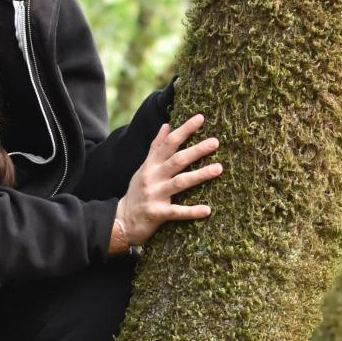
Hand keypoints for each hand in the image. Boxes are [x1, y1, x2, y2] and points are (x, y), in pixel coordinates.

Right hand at [115, 114, 220, 246]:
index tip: (200, 118)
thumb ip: (156, 148)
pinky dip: (192, 211)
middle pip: (177, 160)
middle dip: (196, 150)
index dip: (184, 130)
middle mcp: (153, 178)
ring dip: (200, 175)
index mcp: (151, 165)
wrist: (122, 222)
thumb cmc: (137, 192)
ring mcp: (154, 195)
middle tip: (215, 142)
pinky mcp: (157, 214)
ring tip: (219, 168)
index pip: (169, 143)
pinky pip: (177, 212)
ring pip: (180, 183)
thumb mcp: (144, 168)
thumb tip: (167, 125)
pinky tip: (207, 210)